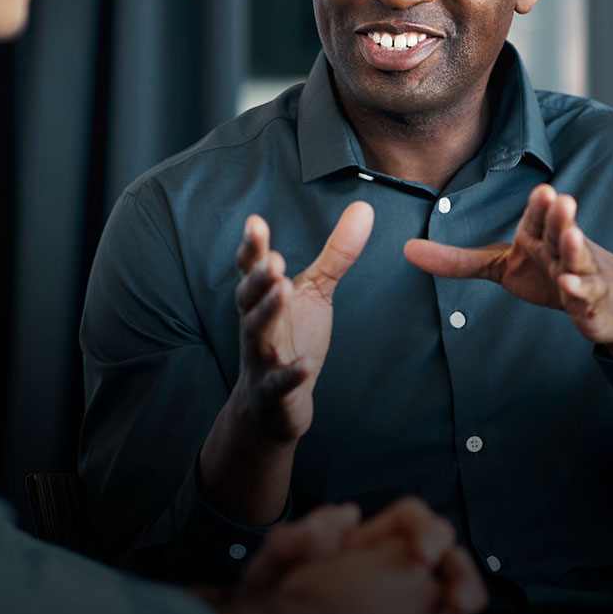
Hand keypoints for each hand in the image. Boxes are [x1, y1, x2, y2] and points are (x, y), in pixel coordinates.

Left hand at [222, 538, 449, 613]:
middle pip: (446, 557)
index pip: (411, 520)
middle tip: (458, 597)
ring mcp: (408, 605)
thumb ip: (296, 538)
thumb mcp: (273, 564)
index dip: (425, 529)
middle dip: (461, 572)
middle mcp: (396, 568)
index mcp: (369, 541)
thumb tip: (343, 514)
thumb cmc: (270, 598)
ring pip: (453, 597)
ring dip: (466, 608)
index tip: (422, 552)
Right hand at [232, 202, 373, 440]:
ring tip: (282, 290)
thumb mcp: (315, 292)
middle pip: (249, 298)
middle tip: (273, 258)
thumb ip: (335, 253)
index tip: (255, 222)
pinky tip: (303, 367)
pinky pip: (278, 383)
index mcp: (263, 297)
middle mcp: (256, 324)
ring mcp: (261, 358)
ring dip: (267, 313)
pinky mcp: (272, 391)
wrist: (271, 404)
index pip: (253, 268)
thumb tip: (363, 209)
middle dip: (259, 278)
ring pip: (256, 334)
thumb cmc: (291, 338)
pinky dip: (288, 374)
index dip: (253, 247)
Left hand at [404, 184, 612, 358]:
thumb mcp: (502, 265)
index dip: (541, 205)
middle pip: (561, 230)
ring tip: (573, 235)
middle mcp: (562, 249)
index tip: (542, 190)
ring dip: (575, 248)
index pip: (540, 216)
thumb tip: (406, 250)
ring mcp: (582, 274)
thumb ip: (458, 261)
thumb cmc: (550, 272)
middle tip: (560, 198)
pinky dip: (581, 292)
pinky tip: (572, 288)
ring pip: (579, 260)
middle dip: (561, 216)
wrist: (611, 299)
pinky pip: (587, 296)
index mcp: (539, 236)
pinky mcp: (594, 303)